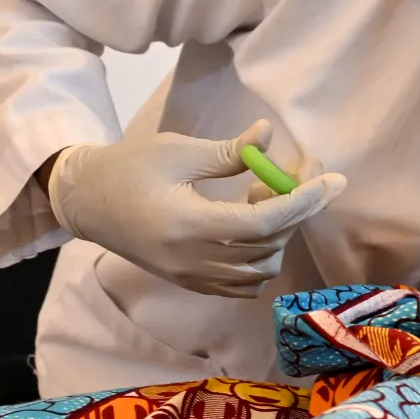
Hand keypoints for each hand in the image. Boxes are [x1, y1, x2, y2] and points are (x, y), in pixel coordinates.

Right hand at [46, 120, 345, 297]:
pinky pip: (241, 282)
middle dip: (295, 207)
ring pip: (260, 267)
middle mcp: (193, 261)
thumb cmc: (127, 167)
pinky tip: (253, 221)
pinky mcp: (190, 281)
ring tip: (261, 193)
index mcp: (188, 226)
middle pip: (268, 245)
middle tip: (301, 168)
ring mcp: (191, 276)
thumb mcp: (177, 150)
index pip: (264, 223)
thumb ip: (227, 152)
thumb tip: (268, 137)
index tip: (334, 180)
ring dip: (277, 232)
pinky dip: (260, 256)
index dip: (304, 201)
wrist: (85, 200)